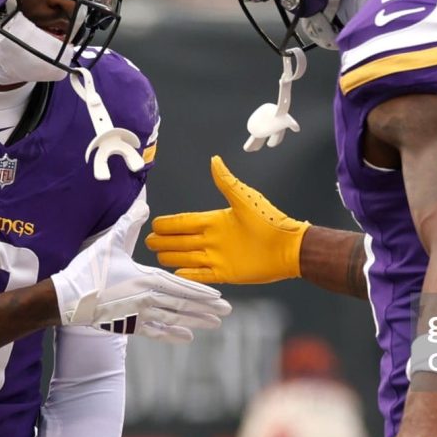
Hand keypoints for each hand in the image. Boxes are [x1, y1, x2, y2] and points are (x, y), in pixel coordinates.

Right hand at [52, 201, 230, 340]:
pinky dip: (172, 335)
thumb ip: (130, 223)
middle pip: (183, 305)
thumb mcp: (111, 241)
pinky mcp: (129, 326)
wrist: (67, 299)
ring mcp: (139, 315)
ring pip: (173, 319)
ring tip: (215, 323)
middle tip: (227, 312)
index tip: (219, 296)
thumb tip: (144, 204)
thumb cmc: (88, 269)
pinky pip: (156, 332)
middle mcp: (147, 299)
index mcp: (146, 279)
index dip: (201, 292)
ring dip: (195, 322)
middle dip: (206, 308)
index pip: (180, 286)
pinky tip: (187, 337)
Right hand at [145, 155, 308, 283]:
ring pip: (187, 257)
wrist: (287, 247)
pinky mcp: (225, 273)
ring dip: (172, 256)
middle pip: (182, 240)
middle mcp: (213, 239)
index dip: (169, 223)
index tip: (155, 223)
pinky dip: (188, 275)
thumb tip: (215, 160)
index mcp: (216, 221)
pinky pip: (201, 275)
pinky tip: (175, 274)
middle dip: (164, 240)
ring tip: (157, 256)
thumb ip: (226, 182)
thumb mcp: (245, 199)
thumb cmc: (270, 221)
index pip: (185, 222)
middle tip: (149, 241)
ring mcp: (218, 257)